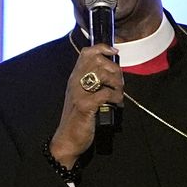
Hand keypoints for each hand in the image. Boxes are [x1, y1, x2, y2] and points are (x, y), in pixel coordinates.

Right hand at [50, 45, 123, 167]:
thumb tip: (113, 70)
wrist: (68, 139)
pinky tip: (116, 104)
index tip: (114, 52)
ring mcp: (79, 93)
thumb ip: (93, 82)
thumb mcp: (84, 95)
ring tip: (118, 95)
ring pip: (104, 75)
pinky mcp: (85, 105)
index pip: (86, 53)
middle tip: (119, 84)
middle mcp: (75, 81)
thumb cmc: (79, 117)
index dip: (102, 48)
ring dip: (117, 84)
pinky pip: (106, 93)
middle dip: (115, 70)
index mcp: (75, 77)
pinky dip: (116, 98)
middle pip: (99, 61)